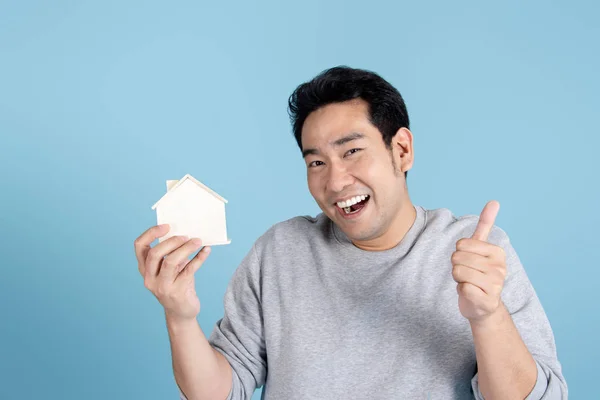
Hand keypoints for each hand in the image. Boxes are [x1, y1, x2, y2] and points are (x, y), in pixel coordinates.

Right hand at [134, 224, 211, 321]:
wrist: (181, 312)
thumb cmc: (176, 284)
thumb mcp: (169, 269)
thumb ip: (171, 253)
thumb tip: (186, 233)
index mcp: (144, 268)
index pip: (140, 246)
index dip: (151, 233)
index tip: (166, 226)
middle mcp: (149, 278)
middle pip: (154, 254)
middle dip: (171, 241)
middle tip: (186, 235)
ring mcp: (162, 286)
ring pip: (170, 262)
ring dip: (186, 248)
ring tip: (197, 241)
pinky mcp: (177, 292)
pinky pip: (189, 270)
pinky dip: (199, 258)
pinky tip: (206, 250)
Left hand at [451, 200, 506, 321]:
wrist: (483, 305)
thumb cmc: (478, 273)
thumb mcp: (481, 248)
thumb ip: (486, 224)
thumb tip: (494, 201)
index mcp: (497, 252)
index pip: (461, 244)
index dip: (459, 253)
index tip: (469, 261)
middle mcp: (500, 268)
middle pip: (457, 258)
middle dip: (457, 267)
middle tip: (468, 274)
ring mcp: (495, 285)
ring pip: (458, 272)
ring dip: (458, 279)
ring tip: (469, 283)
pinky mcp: (486, 300)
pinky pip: (463, 289)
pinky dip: (462, 291)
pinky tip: (471, 294)